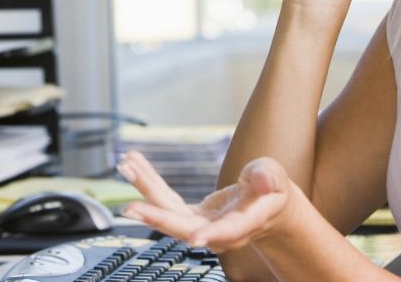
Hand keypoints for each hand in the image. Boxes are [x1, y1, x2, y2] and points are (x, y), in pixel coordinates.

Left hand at [117, 151, 293, 252]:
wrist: (266, 206)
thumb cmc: (272, 190)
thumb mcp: (275, 178)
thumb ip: (268, 178)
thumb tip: (264, 179)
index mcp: (244, 224)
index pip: (227, 232)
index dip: (211, 234)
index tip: (194, 238)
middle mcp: (217, 231)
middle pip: (184, 227)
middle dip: (156, 217)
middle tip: (129, 209)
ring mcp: (201, 225)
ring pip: (168, 211)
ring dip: (145, 188)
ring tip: (125, 165)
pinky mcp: (189, 216)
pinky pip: (165, 200)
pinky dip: (149, 181)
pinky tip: (134, 163)